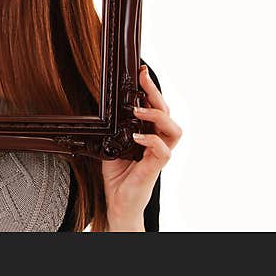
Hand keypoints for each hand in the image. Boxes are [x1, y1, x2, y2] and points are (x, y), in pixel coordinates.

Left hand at [101, 64, 182, 230]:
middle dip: (156, 92)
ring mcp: (158, 155)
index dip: (151, 89)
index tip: (141, 72)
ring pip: (174, 130)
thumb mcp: (111, 144)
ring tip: (138, 110)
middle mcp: (157, 142)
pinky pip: (163, 151)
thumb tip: (101, 109)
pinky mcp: (155, 169)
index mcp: (148, 134)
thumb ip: (113, 129)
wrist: (119, 203)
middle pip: (167, 112)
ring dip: (157, 115)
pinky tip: (138, 137)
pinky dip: (151, 141)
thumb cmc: (118, 175)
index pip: (155, 107)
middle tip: (143, 78)